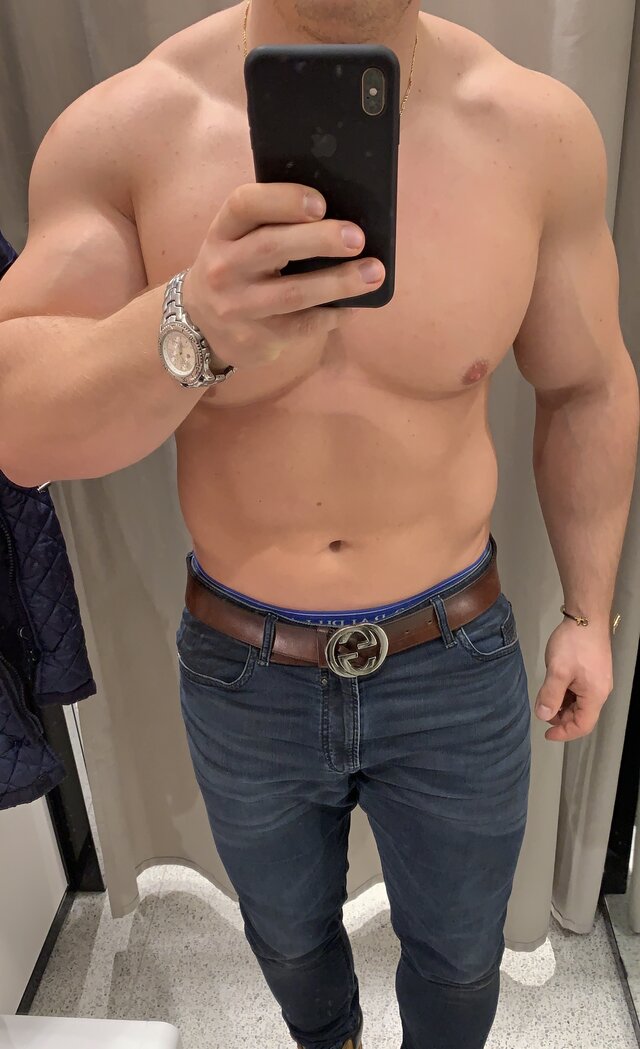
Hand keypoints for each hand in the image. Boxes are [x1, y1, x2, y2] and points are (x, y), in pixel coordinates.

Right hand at [182, 182, 384, 370]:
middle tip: (358, 238)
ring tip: (373, 273)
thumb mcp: (236, 242)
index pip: (244, 204)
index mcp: (222, 233)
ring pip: (293, 292)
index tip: (320, 203)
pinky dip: (334, 314)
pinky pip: (303, 324)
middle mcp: (224, 267)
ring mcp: (238, 306)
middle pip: (273, 246)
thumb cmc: (236, 271)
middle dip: (321, 239)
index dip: (283, 199)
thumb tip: (341, 217)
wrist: (201, 326)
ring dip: (339, 282)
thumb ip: (271, 226)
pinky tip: (355, 305)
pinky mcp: (256, 338)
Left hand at [534, 618, 613, 741]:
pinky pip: (580, 691)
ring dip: (562, 705)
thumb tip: (543, 716)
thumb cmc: (573, 645)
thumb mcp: (557, 671)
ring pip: (579, 703)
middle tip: (542, 710)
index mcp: (595, 695)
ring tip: (546, 697)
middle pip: (582, 715)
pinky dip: (566, 693)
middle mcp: (600, 691)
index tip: (546, 734)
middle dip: (561, 718)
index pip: (582, 725)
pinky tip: (554, 685)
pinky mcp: (593, 671)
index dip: (564, 733)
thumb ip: (550, 695)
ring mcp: (597, 681)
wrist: (586, 617)